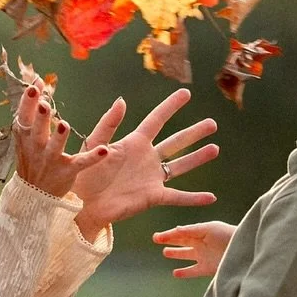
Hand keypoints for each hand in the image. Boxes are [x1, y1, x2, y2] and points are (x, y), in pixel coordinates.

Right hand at [11, 82, 111, 198]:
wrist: (34, 194)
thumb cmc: (32, 157)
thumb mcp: (27, 134)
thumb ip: (32, 109)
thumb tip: (38, 80)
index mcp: (26, 137)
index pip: (24, 117)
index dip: (27, 103)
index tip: (34, 87)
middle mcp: (37, 148)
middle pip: (37, 131)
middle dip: (41, 119)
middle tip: (44, 105)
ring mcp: (52, 160)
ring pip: (55, 148)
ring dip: (59, 137)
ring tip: (64, 126)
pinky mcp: (68, 171)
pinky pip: (81, 163)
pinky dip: (92, 158)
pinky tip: (104, 150)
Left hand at [69, 89, 217, 238]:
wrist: (81, 203)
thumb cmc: (83, 173)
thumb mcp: (94, 144)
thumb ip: (108, 123)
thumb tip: (122, 100)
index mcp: (134, 143)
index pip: (156, 120)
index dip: (170, 106)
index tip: (186, 93)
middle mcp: (146, 158)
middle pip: (175, 142)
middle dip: (194, 133)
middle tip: (212, 124)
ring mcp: (151, 178)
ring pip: (180, 165)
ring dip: (197, 158)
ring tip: (215, 149)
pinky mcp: (152, 197)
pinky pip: (178, 197)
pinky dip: (194, 198)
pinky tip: (211, 198)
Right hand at [153, 220, 235, 278]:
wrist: (243, 249)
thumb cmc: (228, 235)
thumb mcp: (209, 229)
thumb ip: (192, 230)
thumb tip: (176, 229)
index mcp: (200, 232)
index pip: (181, 232)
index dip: (169, 234)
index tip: (157, 237)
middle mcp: (200, 243)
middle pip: (181, 241)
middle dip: (169, 240)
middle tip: (156, 239)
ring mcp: (204, 256)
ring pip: (186, 255)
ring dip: (176, 253)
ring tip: (165, 253)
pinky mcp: (208, 268)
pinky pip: (193, 271)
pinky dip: (184, 273)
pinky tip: (175, 273)